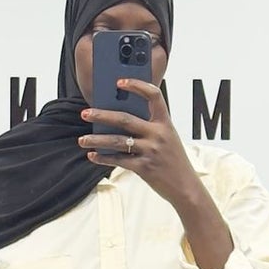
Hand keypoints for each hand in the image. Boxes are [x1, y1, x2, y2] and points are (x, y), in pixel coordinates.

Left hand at [78, 80, 199, 209]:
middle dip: (102, 115)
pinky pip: (119, 160)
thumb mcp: (167, 138)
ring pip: (117, 141)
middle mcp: (158, 134)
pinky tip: (93, 155)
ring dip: (96, 140)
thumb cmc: (173, 160)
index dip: (136, 85)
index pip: (153, 96)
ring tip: (82, 140)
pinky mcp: (144, 167)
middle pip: (125, 119)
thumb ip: (149, 127)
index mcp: (165, 123)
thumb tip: (118, 120)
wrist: (185, 187)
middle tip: (85, 113)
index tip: (119, 82)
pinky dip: (104, 158)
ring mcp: (151, 151)